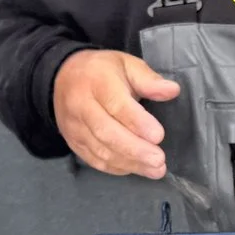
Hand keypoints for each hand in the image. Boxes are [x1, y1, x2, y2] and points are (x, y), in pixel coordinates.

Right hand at [52, 49, 180, 179]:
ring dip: (129, 163)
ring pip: (100, 150)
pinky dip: (116, 168)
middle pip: (106, 132)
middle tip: (159, 160)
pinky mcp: (73, 142)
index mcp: (96, 82)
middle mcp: (81, 106)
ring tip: (155, 169)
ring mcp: (74, 127)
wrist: (62, 78)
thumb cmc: (101, 71)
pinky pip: (94, 159)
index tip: (158, 136)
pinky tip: (136, 168)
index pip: (116, 105)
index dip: (137, 122)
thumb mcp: (126, 64)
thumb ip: (149, 79)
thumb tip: (172, 90)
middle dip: (135, 149)